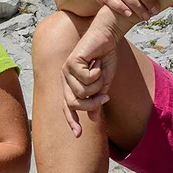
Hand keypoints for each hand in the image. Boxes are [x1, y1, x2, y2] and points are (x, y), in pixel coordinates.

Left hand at [61, 20, 120, 135]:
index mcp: (71, 85)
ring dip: (97, 84)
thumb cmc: (105, 59)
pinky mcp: (71, 62)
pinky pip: (86, 78)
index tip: (78, 135)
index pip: (67, 107)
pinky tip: (97, 62)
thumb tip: (93, 119)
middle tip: (105, 96)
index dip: (72, 121)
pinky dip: (97, 73)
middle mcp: (65, 79)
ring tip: (100, 71)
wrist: (108, 37)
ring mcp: (66, 70)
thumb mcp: (103, 84)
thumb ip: (96, 100)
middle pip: (74, 103)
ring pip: (82, 91)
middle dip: (92, 103)